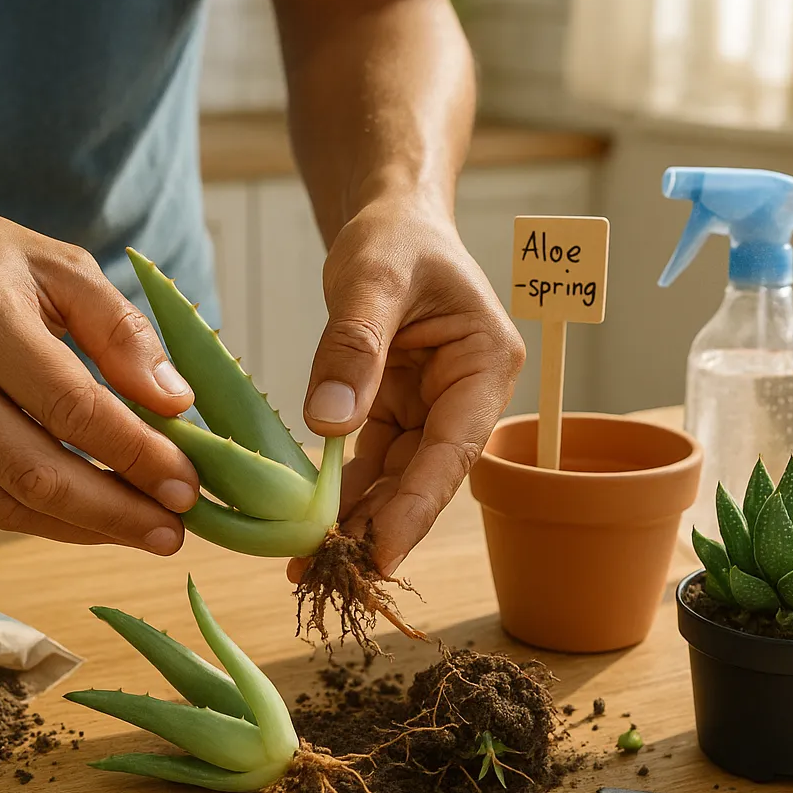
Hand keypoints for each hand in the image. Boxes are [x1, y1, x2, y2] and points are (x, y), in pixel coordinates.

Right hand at [0, 198, 198, 551]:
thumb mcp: (59, 265)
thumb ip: (120, 330)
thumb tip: (175, 401)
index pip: (71, 405)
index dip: (136, 452)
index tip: (188, 482)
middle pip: (34, 470)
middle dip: (116, 511)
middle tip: (176, 530)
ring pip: (6, 500)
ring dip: (85, 528)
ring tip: (146, 532)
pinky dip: (44, 520)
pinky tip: (93, 520)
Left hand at [292, 196, 524, 577]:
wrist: (390, 216)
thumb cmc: (394, 235)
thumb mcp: (372, 277)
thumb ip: (354, 346)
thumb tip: (329, 424)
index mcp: (485, 367)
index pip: (452, 451)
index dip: (417, 508)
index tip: (380, 556)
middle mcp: (466, 397)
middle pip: (426, 476)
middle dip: (380, 527)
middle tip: (328, 575)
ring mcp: (431, 407)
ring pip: (397, 477)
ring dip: (357, 519)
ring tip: (306, 564)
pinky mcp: (396, 409)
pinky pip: (371, 459)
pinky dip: (341, 490)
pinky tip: (307, 525)